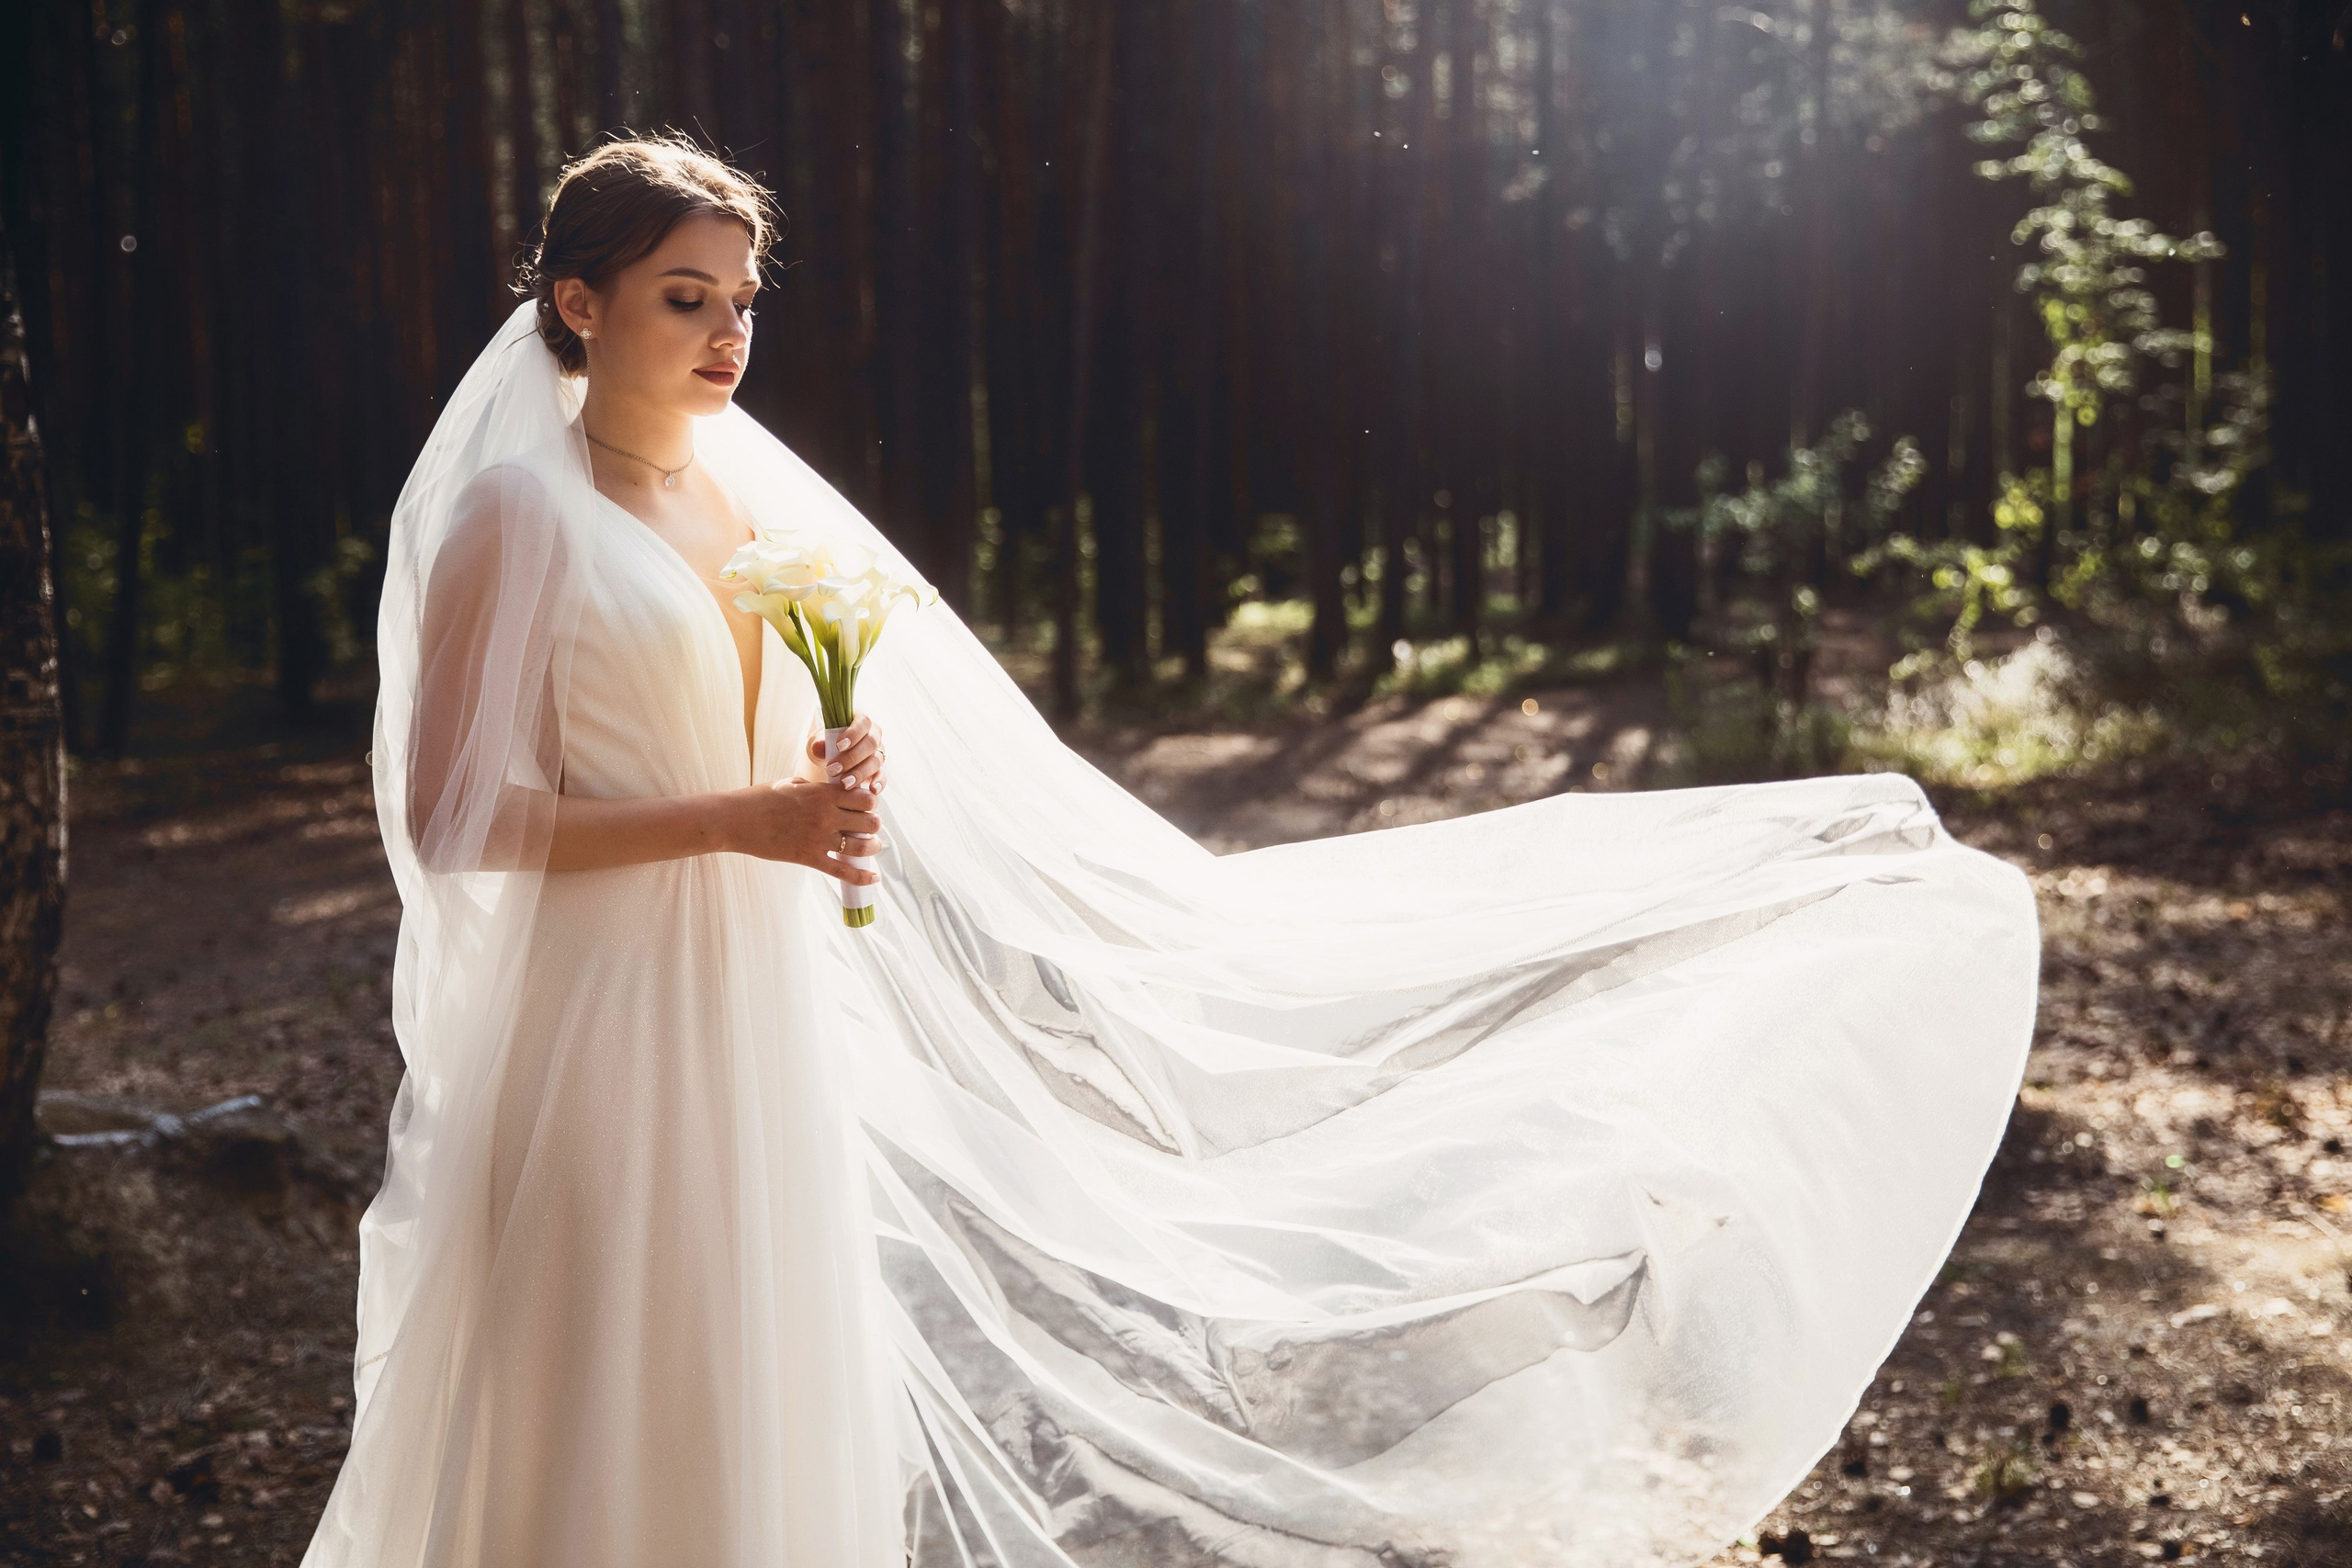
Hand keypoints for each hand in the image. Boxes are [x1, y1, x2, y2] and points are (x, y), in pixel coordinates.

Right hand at [724, 774, 881, 885]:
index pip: (865, 798)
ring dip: (872, 847)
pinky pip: (843, 871)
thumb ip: (814, 788)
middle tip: (867, 827)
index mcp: (822, 793)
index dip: (871, 803)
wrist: (734, 820)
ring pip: (862, 846)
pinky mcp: (808, 858)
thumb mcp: (790, 783)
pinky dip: (862, 877)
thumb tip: (830, 791)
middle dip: (873, 824)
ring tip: (872, 847)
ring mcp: (818, 838)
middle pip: (870, 821)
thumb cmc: (758, 799)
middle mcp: (825, 815)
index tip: (865, 807)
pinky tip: (873, 878)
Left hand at [805, 712, 887, 793]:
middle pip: (871, 743)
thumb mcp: (819, 741)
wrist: (832, 757)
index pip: (863, 722)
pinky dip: (879, 783)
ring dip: (860, 773)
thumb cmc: (827, 744)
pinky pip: (882, 776)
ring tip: (843, 783)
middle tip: (833, 769)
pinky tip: (872, 790)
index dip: (854, 733)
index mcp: (860, 721)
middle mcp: (874, 736)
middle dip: (852, 758)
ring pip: (876, 761)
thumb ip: (818, 743)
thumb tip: (819, 746)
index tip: (838, 746)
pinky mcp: (879, 770)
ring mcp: (878, 753)